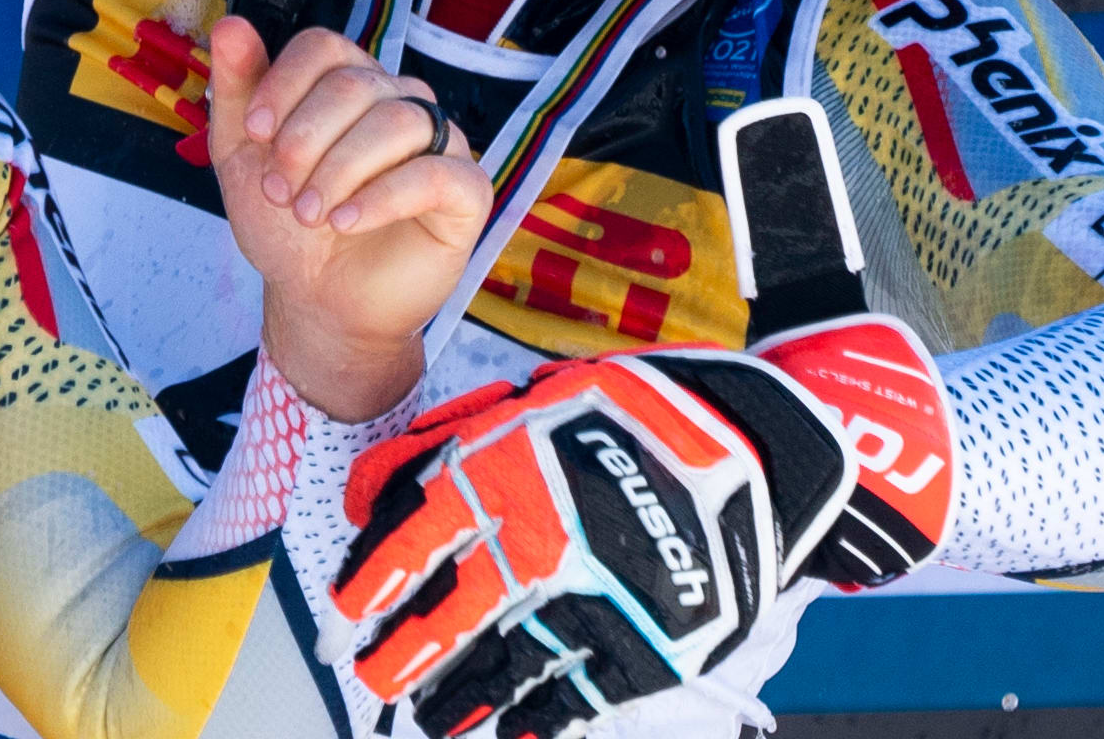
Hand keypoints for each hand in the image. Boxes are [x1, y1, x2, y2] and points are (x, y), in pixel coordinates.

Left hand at [206, 16, 488, 420]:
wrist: (317, 299)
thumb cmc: (286, 223)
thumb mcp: (241, 155)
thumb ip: (237, 89)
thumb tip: (231, 23)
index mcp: (347, 83)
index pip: (324, 47)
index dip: (285, 83)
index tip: (254, 132)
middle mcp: (397, 100)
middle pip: (355, 85)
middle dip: (305, 139)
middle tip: (279, 191)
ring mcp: (437, 142)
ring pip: (397, 122)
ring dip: (339, 171)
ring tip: (309, 214)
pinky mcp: (466, 190)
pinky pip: (436, 173)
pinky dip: (382, 197)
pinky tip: (344, 222)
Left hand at [330, 319, 957, 738]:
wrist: (758, 449)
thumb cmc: (640, 414)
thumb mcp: (536, 398)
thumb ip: (452, 441)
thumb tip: (377, 489)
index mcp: (498, 476)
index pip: (405, 540)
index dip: (368, 581)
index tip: (344, 609)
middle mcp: (531, 546)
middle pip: (441, 620)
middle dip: (399, 657)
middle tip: (371, 677)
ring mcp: (584, 604)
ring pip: (498, 668)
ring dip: (455, 698)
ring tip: (429, 717)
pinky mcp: (638, 649)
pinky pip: (570, 698)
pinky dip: (533, 721)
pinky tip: (512, 730)